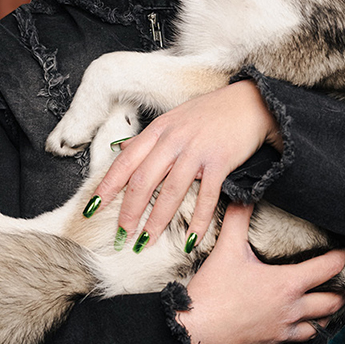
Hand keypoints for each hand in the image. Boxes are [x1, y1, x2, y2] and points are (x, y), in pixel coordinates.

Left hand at [93, 80, 278, 247]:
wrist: (251, 102)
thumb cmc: (212, 112)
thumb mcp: (174, 118)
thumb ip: (149, 138)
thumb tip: (122, 149)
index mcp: (159, 130)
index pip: (125, 162)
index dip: (107, 186)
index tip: (93, 208)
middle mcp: (173, 139)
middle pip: (143, 180)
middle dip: (129, 211)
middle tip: (122, 234)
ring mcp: (197, 151)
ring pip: (170, 191)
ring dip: (157, 220)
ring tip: (147, 240)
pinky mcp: (220, 161)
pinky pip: (206, 196)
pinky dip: (198, 220)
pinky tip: (191, 238)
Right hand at [174, 203, 344, 343]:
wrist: (195, 331)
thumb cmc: (213, 293)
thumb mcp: (227, 250)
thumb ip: (238, 219)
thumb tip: (244, 195)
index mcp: (287, 285)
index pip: (326, 269)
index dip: (339, 260)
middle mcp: (290, 310)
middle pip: (329, 304)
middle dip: (340, 294)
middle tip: (344, 288)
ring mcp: (280, 333)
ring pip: (315, 329)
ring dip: (323, 319)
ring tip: (325, 312)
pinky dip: (294, 340)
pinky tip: (291, 335)